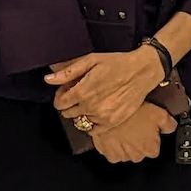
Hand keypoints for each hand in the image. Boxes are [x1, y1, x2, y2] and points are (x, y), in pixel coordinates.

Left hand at [46, 47, 162, 127]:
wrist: (142, 72)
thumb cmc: (116, 63)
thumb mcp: (91, 61)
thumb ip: (68, 72)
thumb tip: (48, 79)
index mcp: (82, 92)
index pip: (60, 103)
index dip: (61, 96)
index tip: (68, 91)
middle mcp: (90, 107)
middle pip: (68, 113)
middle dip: (70, 104)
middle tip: (81, 94)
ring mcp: (101, 117)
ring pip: (80, 121)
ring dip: (83, 112)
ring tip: (94, 100)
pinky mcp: (112, 123)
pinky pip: (93, 130)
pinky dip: (92, 123)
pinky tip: (98, 111)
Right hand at [89, 103, 174, 163]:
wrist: (109, 113)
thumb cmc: (133, 113)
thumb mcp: (159, 113)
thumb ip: (168, 124)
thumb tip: (171, 127)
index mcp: (151, 149)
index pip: (155, 148)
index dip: (151, 137)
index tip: (148, 128)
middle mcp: (137, 156)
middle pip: (140, 151)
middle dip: (138, 141)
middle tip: (135, 126)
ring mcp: (122, 156)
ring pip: (127, 152)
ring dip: (126, 143)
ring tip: (124, 128)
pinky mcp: (109, 154)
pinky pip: (113, 152)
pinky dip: (114, 145)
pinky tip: (115, 134)